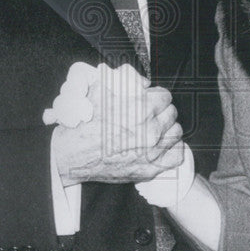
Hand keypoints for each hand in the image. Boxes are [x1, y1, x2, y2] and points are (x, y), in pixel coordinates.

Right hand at [51, 64, 184, 183]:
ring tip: (155, 130)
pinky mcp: (150, 169)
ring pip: (176, 133)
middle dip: (161, 112)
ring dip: (167, 129)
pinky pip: (176, 156)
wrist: (73, 154)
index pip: (166, 96)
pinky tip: (161, 147)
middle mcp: (150, 129)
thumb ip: (126, 81)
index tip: (150, 101)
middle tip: (150, 116)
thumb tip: (145, 83)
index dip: (156, 97)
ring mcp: (152, 151)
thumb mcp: (101, 92)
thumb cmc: (86, 124)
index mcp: (142, 108)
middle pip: (171, 113)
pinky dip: (171, 150)